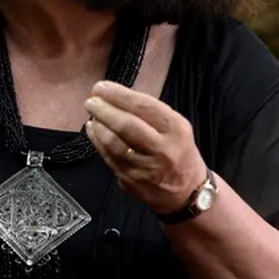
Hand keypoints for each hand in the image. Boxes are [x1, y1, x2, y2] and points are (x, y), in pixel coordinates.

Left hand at [84, 80, 206, 214]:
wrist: (187, 191)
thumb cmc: (177, 150)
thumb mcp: (175, 126)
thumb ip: (149, 112)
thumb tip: (114, 95)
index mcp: (176, 130)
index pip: (143, 107)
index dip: (118, 95)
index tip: (101, 87)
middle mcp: (163, 150)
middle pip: (126, 126)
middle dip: (104, 110)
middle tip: (91, 101)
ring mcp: (146, 169)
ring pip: (114, 144)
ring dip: (98, 126)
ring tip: (93, 115)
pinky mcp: (132, 182)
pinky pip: (108, 158)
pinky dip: (97, 141)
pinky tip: (93, 130)